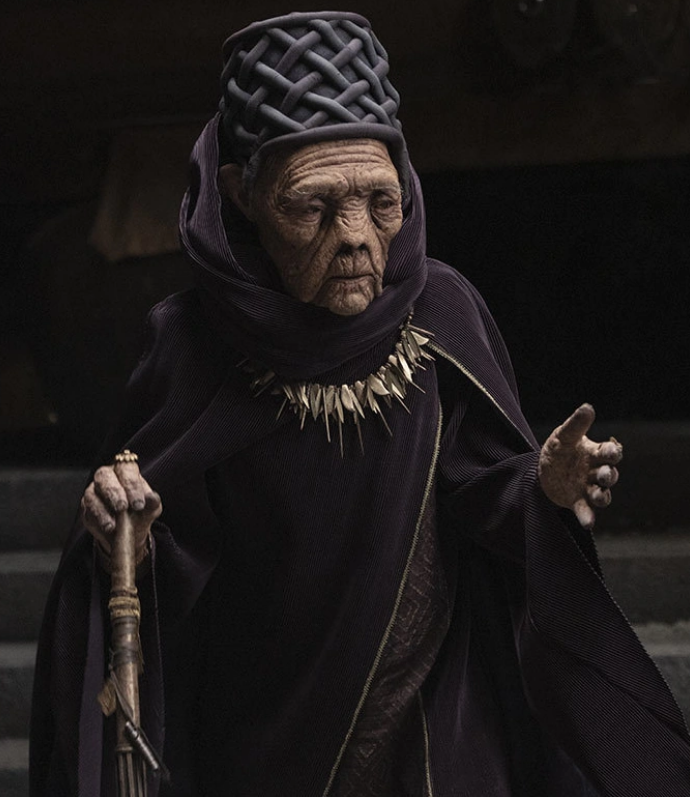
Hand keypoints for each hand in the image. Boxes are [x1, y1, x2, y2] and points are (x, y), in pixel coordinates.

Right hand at [81, 453, 161, 558]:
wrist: (131, 532)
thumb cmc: (141, 511)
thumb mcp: (151, 508)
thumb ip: (152, 502)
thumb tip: (152, 497)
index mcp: (126, 471)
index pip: (126, 469)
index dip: (131, 485)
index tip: (138, 504)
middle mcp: (108, 477)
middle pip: (104, 476)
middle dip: (113, 492)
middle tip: (122, 508)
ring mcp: (94, 491)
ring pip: (92, 494)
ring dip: (102, 510)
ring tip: (113, 525)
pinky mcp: (86, 507)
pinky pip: (88, 511)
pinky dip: (98, 520)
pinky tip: (107, 528)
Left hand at [538, 403, 621, 529]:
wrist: (542, 470)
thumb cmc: (558, 449)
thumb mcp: (563, 436)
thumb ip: (576, 425)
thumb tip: (588, 407)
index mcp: (594, 453)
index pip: (609, 453)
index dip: (613, 453)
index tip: (613, 452)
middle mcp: (595, 472)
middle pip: (609, 475)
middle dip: (609, 476)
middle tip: (605, 476)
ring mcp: (587, 488)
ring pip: (602, 495)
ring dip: (602, 496)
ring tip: (598, 497)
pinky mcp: (577, 502)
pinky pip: (586, 510)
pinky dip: (588, 517)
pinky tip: (587, 523)